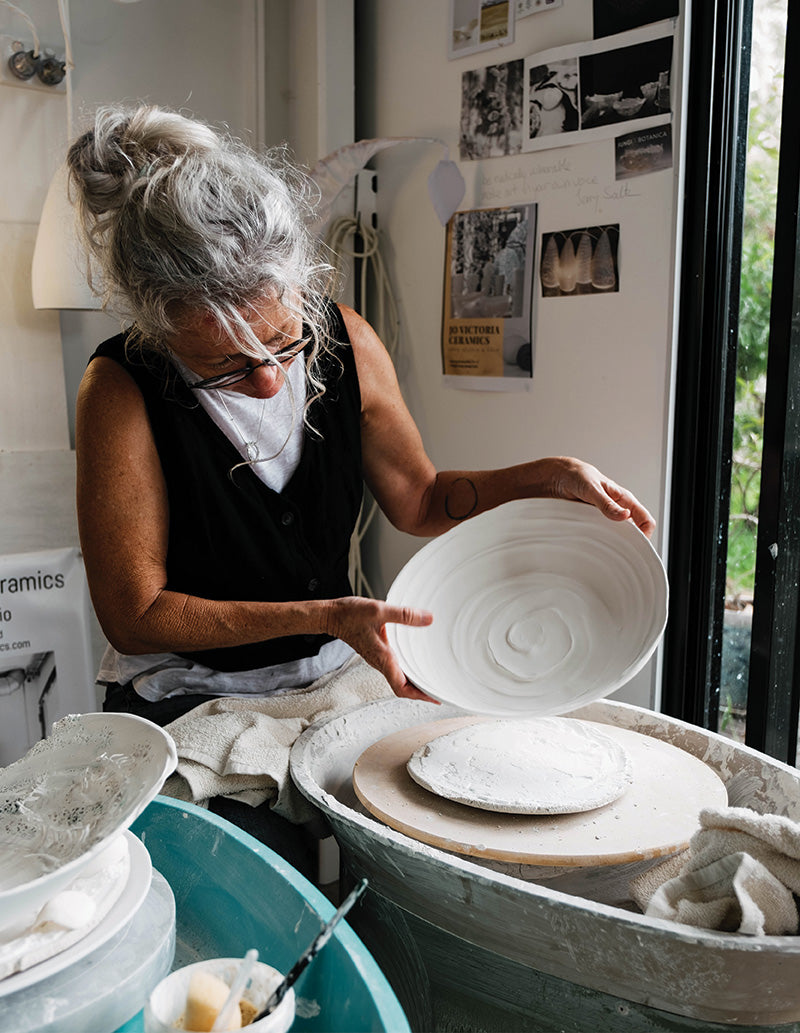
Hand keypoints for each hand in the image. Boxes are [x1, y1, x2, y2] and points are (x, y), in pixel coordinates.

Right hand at [323, 596, 437, 700]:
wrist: (331, 616)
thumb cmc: (350, 615)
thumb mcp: (379, 611)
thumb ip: (404, 615)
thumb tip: (428, 619)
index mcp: (382, 658)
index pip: (402, 688)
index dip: (420, 696)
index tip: (435, 698)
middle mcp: (380, 662)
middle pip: (403, 687)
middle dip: (421, 693)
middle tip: (439, 691)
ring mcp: (377, 659)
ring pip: (398, 678)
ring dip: (414, 683)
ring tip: (431, 680)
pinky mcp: (376, 652)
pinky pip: (394, 668)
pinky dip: (407, 671)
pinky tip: (414, 663)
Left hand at [549, 457, 655, 537]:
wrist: (560, 477)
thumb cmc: (578, 476)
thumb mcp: (592, 488)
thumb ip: (607, 503)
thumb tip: (625, 516)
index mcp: (624, 499)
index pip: (646, 520)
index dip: (645, 534)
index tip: (634, 545)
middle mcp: (619, 509)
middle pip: (634, 532)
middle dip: (628, 542)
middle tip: (617, 549)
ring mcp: (606, 516)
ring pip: (618, 535)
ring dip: (612, 542)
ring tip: (603, 545)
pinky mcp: (594, 521)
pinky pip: (602, 535)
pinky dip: (600, 540)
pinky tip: (592, 541)